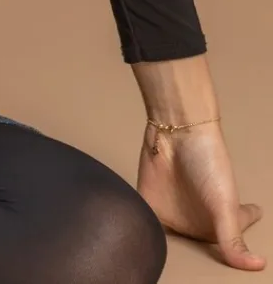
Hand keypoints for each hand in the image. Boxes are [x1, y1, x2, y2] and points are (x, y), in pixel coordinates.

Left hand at [137, 118, 265, 269]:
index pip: (231, 241)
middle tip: (192, 266)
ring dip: (164, 246)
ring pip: (170, 238)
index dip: (236, 248)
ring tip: (163, 255)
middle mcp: (196, 219)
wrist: (176, 131)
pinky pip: (144, 223)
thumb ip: (233, 239)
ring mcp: (172, 211)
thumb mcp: (225, 205)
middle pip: (197, 242)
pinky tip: (139, 241)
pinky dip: (142, 232)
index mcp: (220, 222)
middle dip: (196, 250)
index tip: (241, 255)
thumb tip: (257, 266)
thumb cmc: (208, 164)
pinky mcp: (148, 202)